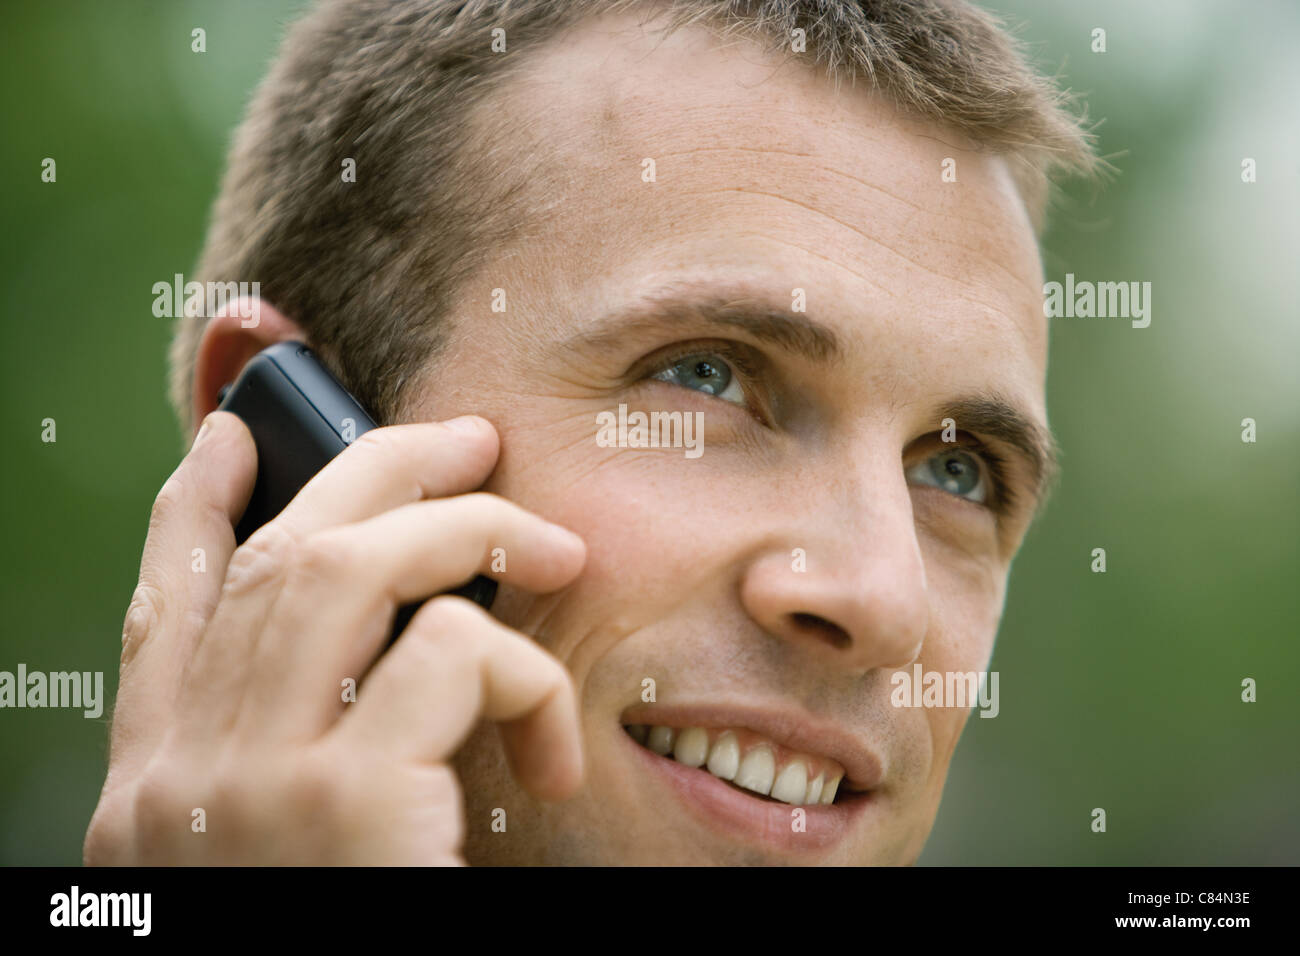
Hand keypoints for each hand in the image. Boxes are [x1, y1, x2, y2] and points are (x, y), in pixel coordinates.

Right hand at [84, 412, 585, 864]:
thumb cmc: (335, 940)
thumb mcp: (273, 862)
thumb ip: (279, 769)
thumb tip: (372, 661)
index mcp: (155, 799)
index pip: (158, 623)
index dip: (191, 516)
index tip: (230, 437)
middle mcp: (179, 782)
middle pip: (276, 560)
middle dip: (381, 471)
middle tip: (469, 440)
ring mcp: (254, 784)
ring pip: (353, 566)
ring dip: (470, 533)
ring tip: (554, 550)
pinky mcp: (347, 801)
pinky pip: (456, 653)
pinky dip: (527, 676)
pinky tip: (550, 751)